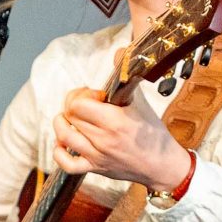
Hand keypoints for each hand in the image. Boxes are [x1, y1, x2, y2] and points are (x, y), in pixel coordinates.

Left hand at [53, 86, 193, 189]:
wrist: (162, 164)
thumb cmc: (153, 133)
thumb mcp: (141, 102)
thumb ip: (126, 78)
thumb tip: (120, 53)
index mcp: (115, 120)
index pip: (79, 103)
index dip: (82, 95)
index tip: (95, 96)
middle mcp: (104, 139)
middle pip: (70, 116)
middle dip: (73, 105)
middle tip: (85, 104)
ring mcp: (97, 155)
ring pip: (65, 136)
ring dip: (62, 123)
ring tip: (70, 118)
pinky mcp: (95, 168)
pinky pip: (67, 164)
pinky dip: (59, 152)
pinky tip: (63, 142)